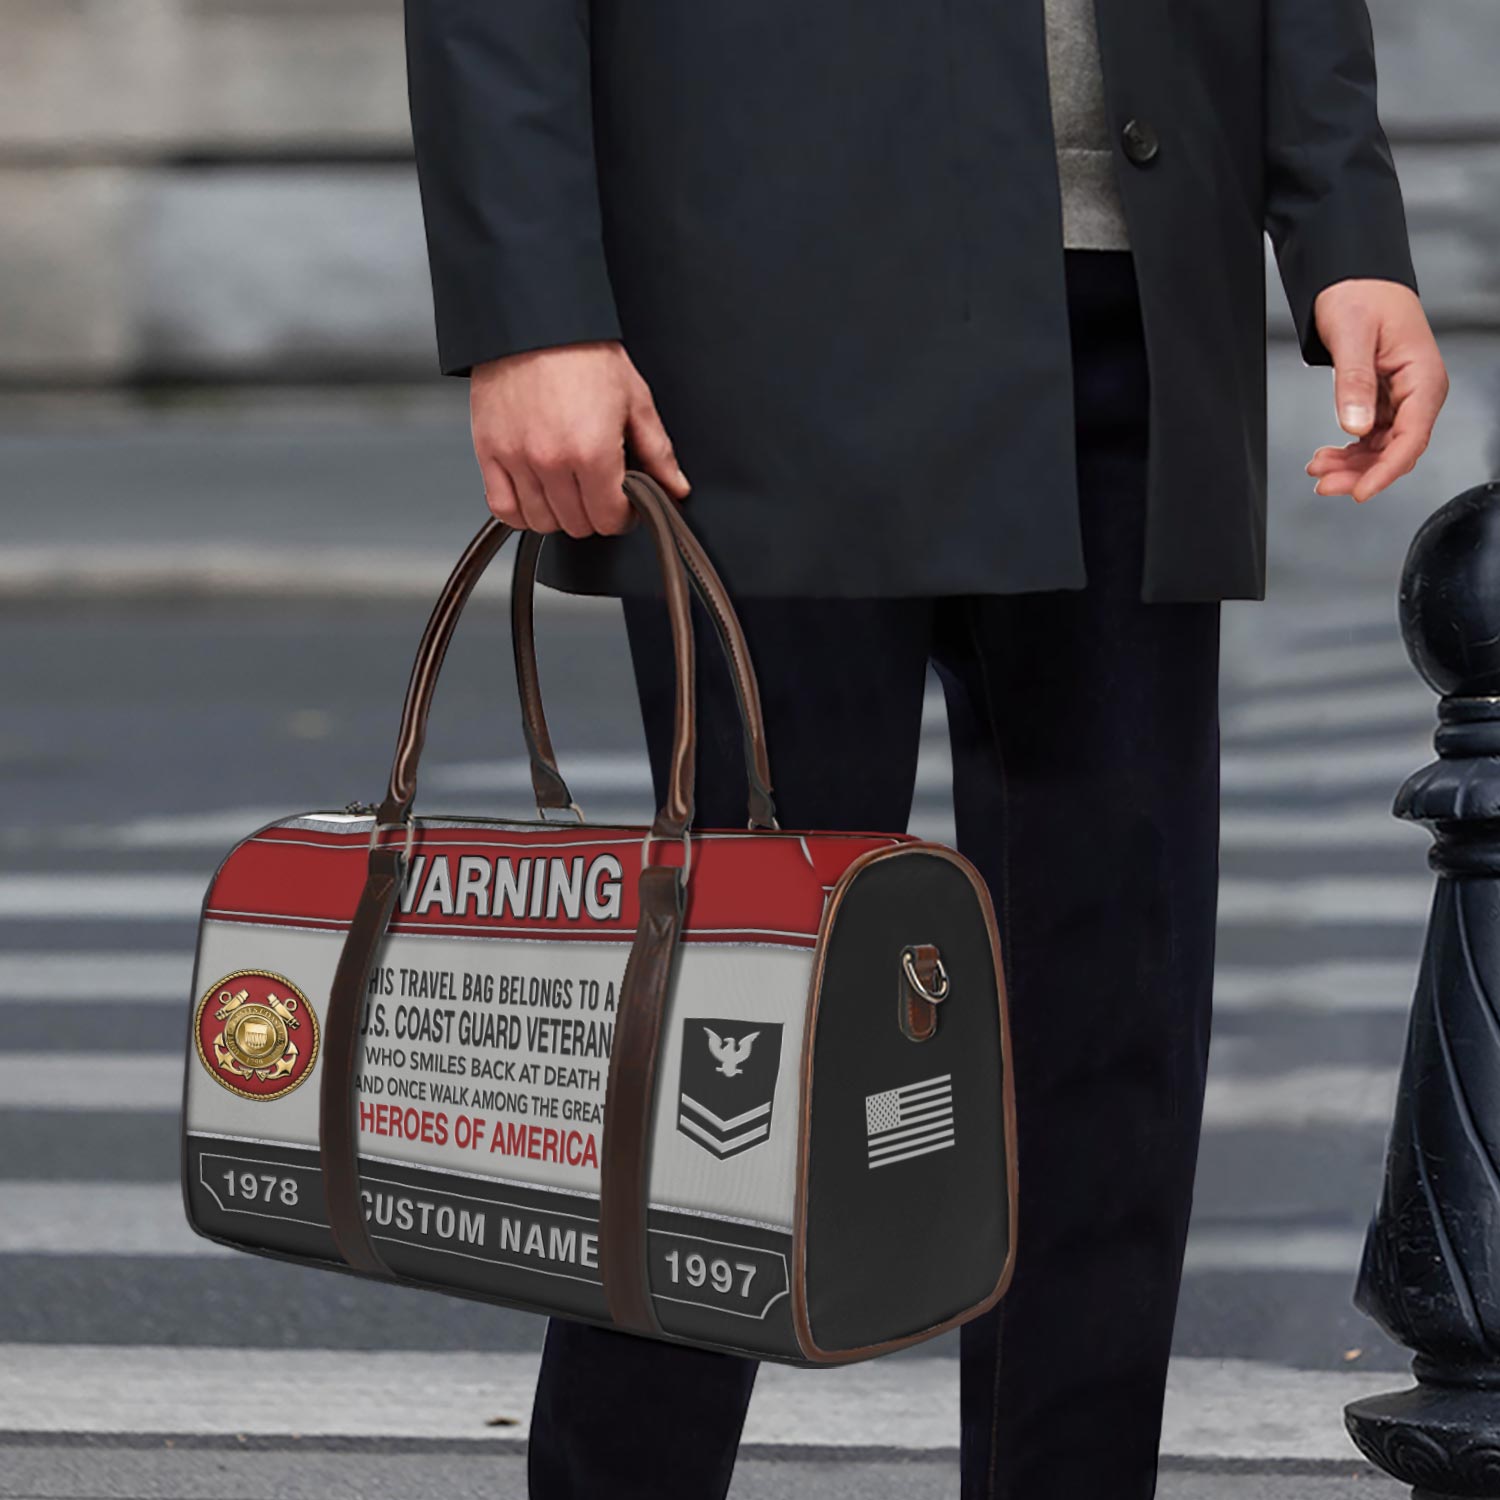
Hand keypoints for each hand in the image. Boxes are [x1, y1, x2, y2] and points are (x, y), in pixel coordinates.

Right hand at [470, 341, 689, 534]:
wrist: (535, 322)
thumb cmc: (583, 354)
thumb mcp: (636, 400)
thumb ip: (657, 452)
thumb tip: (674, 486)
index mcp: (593, 450)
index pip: (609, 519)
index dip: (623, 516)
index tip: (624, 505)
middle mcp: (552, 461)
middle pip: (577, 524)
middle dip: (595, 514)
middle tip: (599, 493)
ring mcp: (517, 459)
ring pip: (541, 521)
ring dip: (559, 515)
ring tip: (569, 492)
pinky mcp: (489, 452)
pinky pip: (504, 508)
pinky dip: (520, 512)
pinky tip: (536, 497)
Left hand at [1305, 280, 1447, 503]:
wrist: (1354, 279)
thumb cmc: (1361, 295)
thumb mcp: (1352, 335)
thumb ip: (1353, 382)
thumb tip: (1355, 426)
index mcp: (1422, 377)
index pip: (1412, 438)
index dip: (1386, 470)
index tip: (1361, 492)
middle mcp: (1418, 392)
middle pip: (1396, 450)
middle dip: (1361, 473)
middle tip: (1323, 484)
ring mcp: (1401, 398)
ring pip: (1381, 448)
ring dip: (1351, 465)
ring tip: (1317, 470)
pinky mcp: (1383, 400)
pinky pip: (1370, 437)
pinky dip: (1348, 451)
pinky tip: (1325, 457)